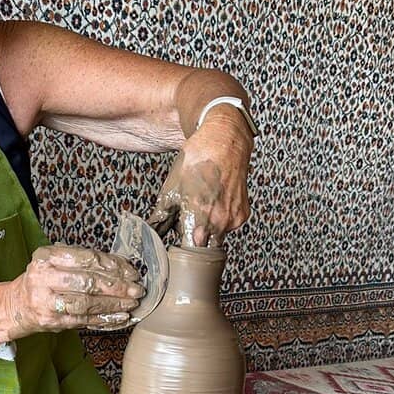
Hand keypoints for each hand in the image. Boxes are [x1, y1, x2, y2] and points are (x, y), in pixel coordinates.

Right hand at [5, 245, 143, 334]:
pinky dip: (106, 319)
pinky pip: (84, 320)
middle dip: (117, 287)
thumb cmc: (43, 280)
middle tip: (136, 290)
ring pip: (87, 303)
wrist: (17, 305)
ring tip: (131, 303)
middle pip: (88, 282)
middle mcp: (43, 277)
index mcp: (46, 257)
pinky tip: (121, 317)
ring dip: (114, 304)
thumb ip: (83, 262)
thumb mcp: (56, 262)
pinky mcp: (52, 321)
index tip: (130, 272)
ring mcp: (46, 301)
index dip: (112, 265)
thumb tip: (123, 268)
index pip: (85, 258)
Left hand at [147, 113, 251, 246]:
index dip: (181, 247)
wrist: (224, 141)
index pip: (190, 252)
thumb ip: (161, 218)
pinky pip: (229, 225)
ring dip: (207, 228)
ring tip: (202, 204)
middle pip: (204, 246)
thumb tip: (150, 232)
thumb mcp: (171, 190)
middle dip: (194, 238)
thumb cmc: (197, 161)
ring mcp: (233, 219)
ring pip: (217, 236)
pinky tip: (215, 200)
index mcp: (198, 221)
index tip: (176, 241)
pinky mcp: (243, 214)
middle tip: (187, 218)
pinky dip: (220, 218)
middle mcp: (219, 224)